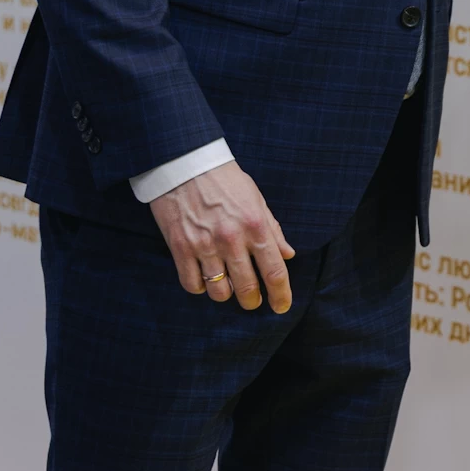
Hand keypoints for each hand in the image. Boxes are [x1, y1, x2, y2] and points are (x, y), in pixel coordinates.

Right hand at [151, 161, 294, 312]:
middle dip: (253, 301)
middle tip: (253, 301)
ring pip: (219, 292)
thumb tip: (288, 254)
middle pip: (247, 288)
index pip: (274, 271)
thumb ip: (272, 229)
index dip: (281, 294)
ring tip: (227, 286)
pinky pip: (192, 285)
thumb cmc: (224, 179)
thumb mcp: (256, 198)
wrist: (184, 163)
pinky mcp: (181, 249)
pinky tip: (204, 278)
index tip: (281, 306)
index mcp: (255, 225)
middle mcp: (232, 239)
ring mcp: (205, 246)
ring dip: (226, 295)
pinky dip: (200, 287)